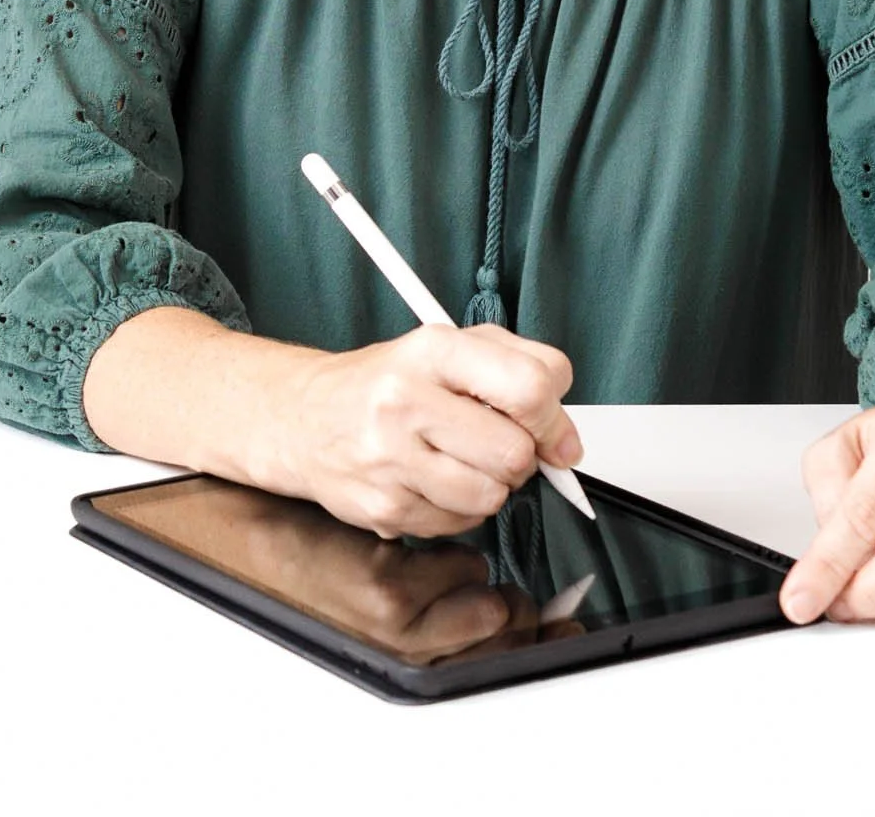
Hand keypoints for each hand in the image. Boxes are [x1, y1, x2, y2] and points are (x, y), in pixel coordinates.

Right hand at [282, 322, 583, 540]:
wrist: (307, 417)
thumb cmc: (390, 381)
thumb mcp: (455, 348)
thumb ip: (525, 370)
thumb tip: (567, 438)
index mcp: (434, 350)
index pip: (529, 388)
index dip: (555, 418)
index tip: (553, 430)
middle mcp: (406, 400)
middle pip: (514, 453)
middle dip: (520, 456)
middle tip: (496, 442)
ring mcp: (391, 458)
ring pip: (491, 496)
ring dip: (490, 486)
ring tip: (460, 459)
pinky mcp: (383, 509)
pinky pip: (459, 526)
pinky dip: (459, 510)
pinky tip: (434, 480)